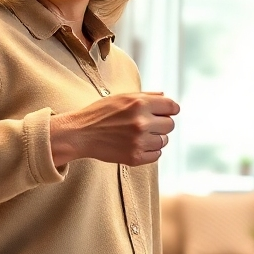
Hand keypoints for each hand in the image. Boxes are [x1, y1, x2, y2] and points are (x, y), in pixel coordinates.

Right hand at [50, 92, 179, 168]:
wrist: (80, 134)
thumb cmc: (100, 113)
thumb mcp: (123, 97)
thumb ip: (147, 96)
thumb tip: (166, 98)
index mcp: (140, 104)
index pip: (172, 107)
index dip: (171, 109)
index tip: (167, 112)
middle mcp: (142, 122)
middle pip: (170, 125)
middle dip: (162, 123)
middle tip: (149, 124)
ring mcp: (139, 141)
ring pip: (164, 140)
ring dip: (156, 138)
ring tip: (140, 135)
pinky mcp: (135, 157)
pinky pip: (157, 155)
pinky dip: (151, 151)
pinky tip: (138, 145)